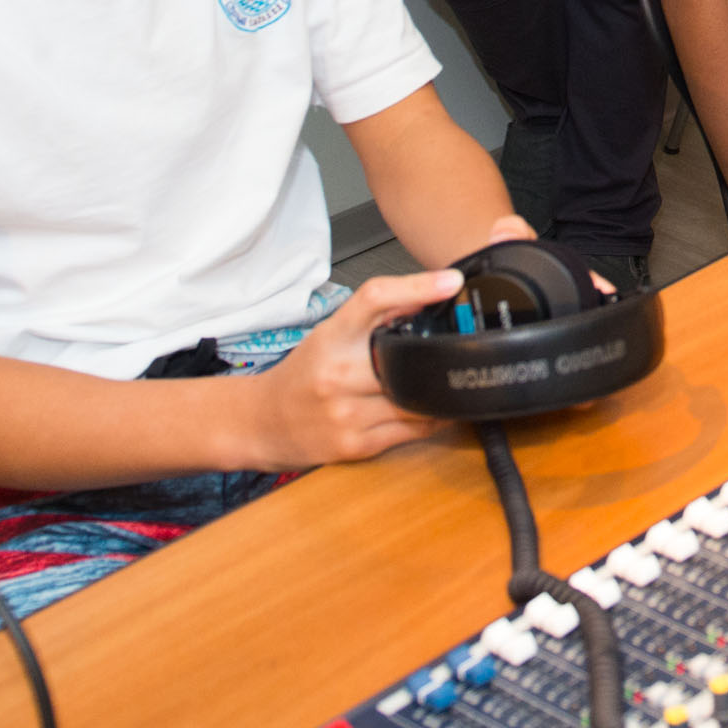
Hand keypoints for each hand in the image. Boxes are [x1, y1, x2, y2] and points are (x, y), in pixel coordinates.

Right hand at [244, 268, 463, 468]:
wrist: (262, 423)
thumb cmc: (302, 375)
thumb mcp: (331, 334)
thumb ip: (376, 315)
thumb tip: (431, 292)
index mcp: (331, 337)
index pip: (374, 298)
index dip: (417, 286)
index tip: (451, 282)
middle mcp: (336, 373)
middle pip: (407, 356)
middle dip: (439, 352)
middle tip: (465, 343)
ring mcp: (346, 412)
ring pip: (417, 397)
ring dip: (440, 389)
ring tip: (450, 378)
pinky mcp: (356, 445)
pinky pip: (412, 430)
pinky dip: (432, 417)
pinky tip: (435, 407)